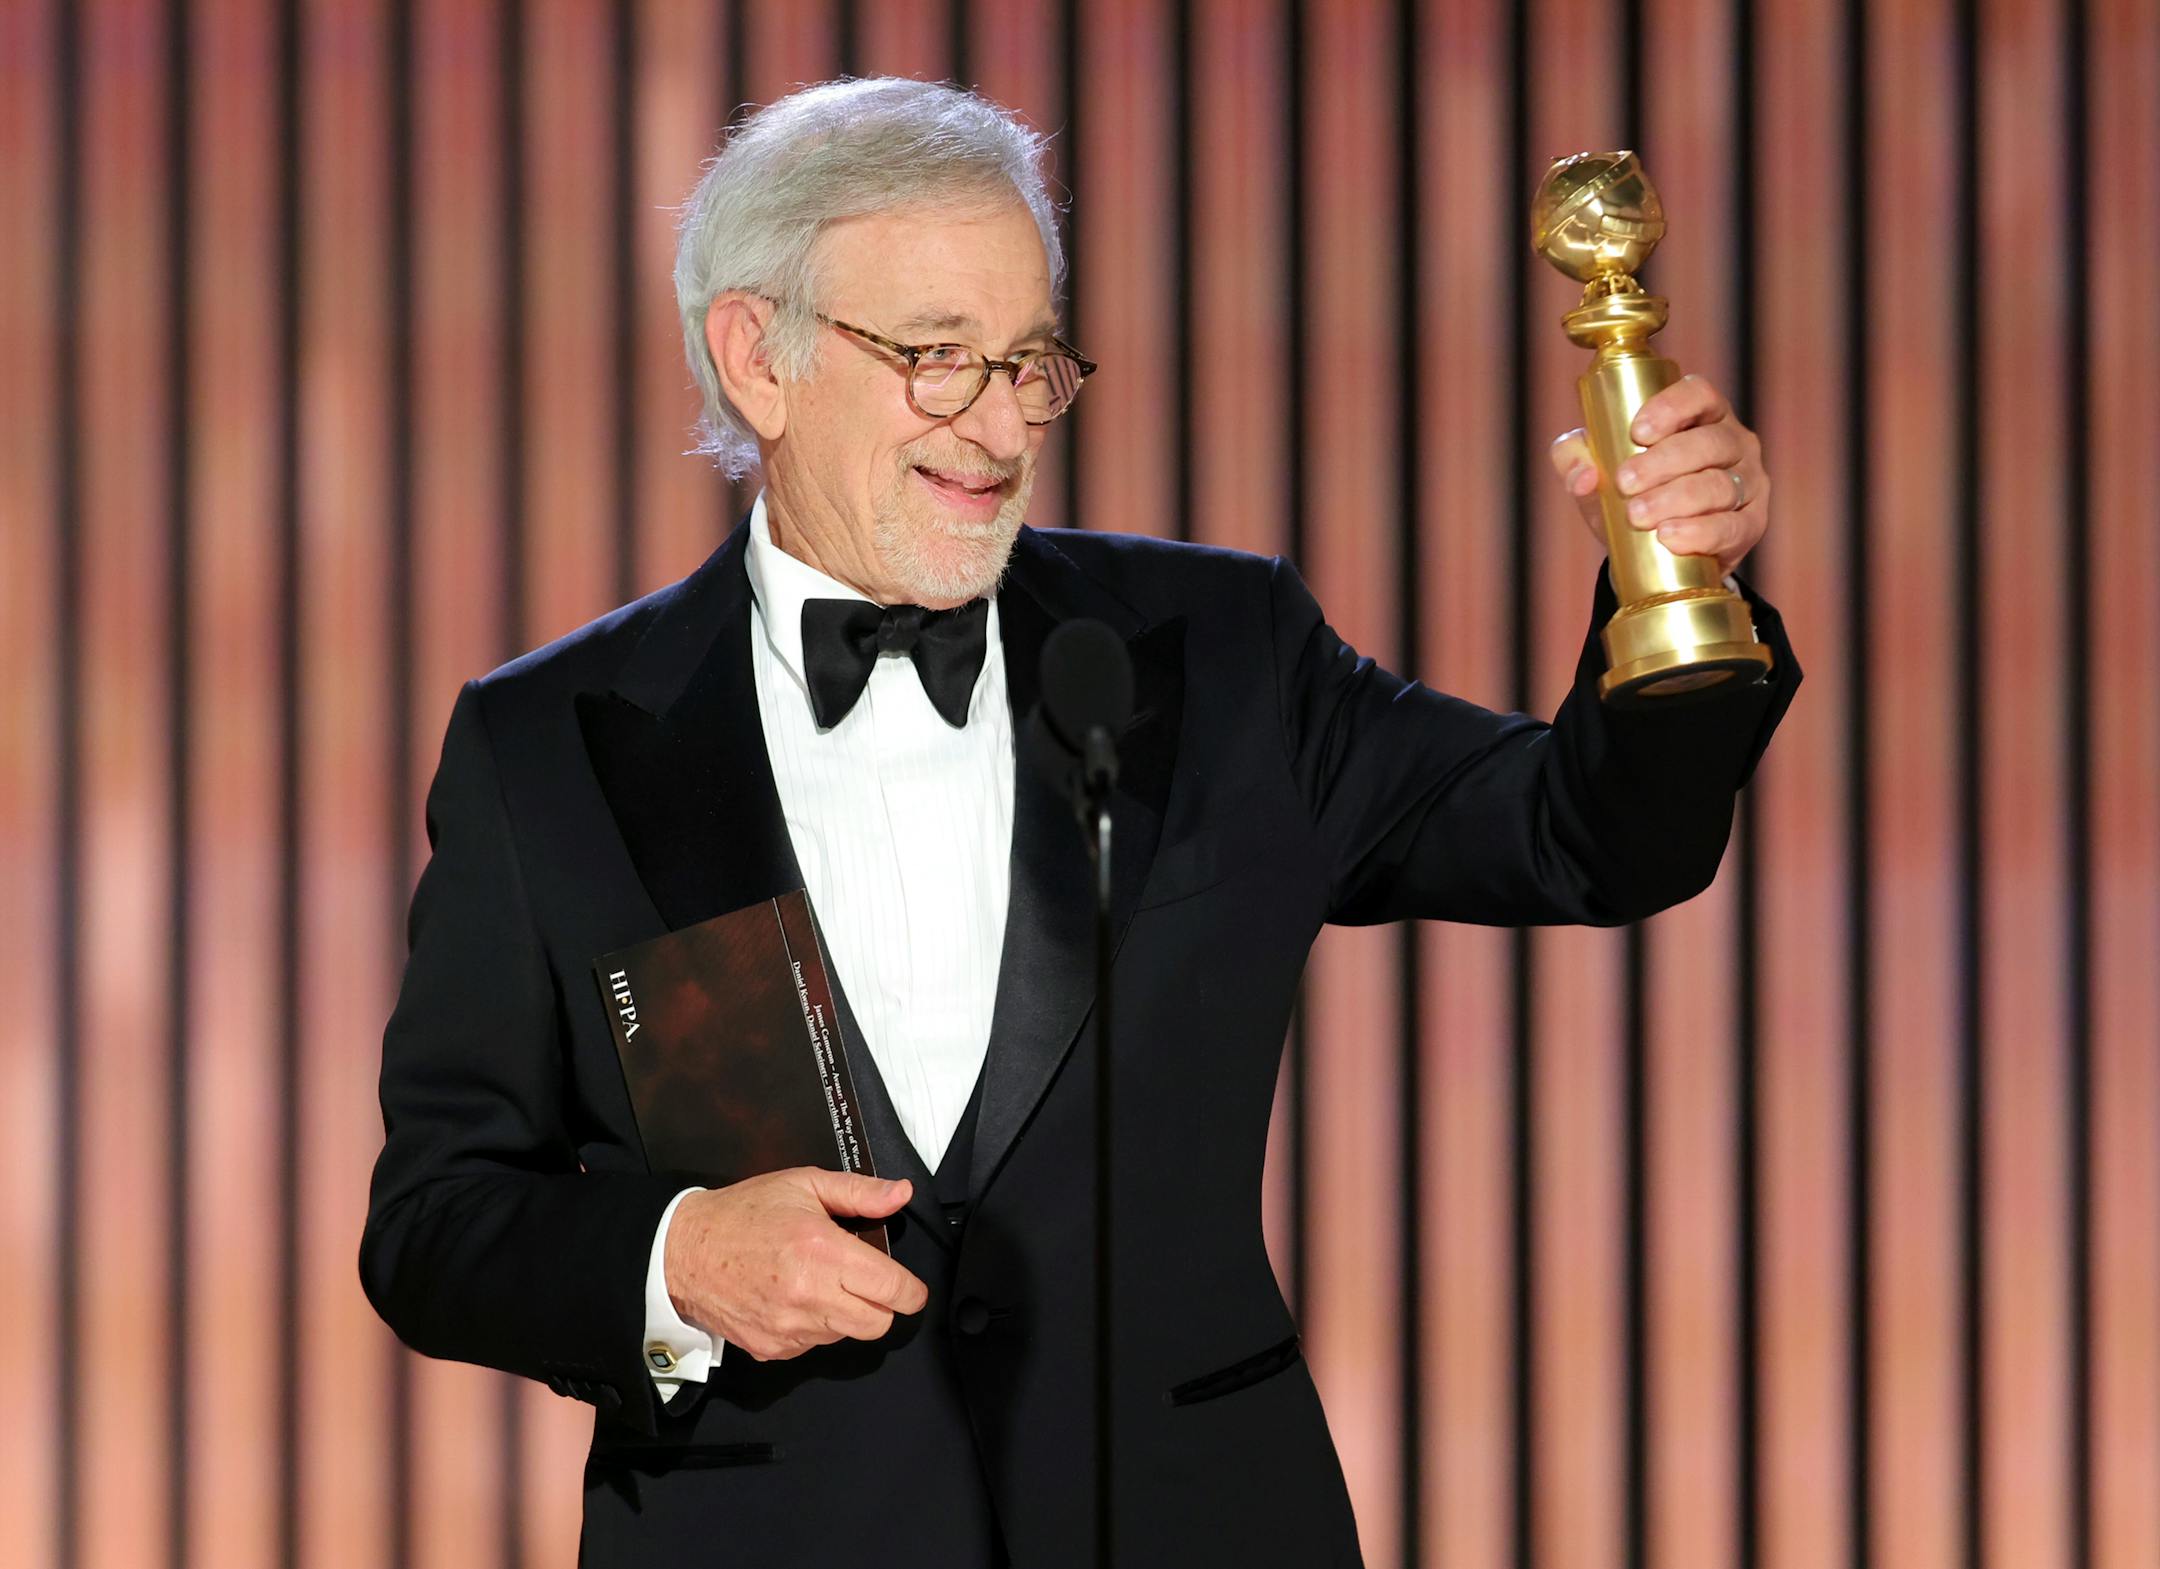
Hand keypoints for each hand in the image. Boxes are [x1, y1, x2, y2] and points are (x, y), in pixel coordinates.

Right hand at [663, 1168, 927, 1360]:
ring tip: (821, 1283)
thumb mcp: (804, 1185)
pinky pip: (813, 1345)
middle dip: (882, 1305)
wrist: (683, 1252)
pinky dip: (815, 1327)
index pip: (892, 1290)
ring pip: (846, 1336)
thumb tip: (902, 1194)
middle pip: (878, 1324)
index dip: (911, 1291)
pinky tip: (795, 1299)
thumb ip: (859, 1192)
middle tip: (865, 1282)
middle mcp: (810, 1297)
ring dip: (846, 1315)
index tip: (910, 1288)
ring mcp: (789, 1328)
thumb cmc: (745, 1213)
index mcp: (824, 1252)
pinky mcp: (772, 1348)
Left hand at [1547, 373, 1769, 576]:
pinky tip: (1670, 536)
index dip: (1671, 408)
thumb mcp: (1597, 470)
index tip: (1638, 432)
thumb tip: (1583, 475)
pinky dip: (1700, 532)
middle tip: (1625, 483)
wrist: (1653, 554)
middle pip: (1709, 443)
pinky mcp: (1751, 524)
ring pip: (1719, 485)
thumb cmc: (1629, 494)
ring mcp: (1748, 482)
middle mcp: (1733, 442)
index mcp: (1701, 415)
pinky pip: (1733, 526)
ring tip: (1638, 515)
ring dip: (1676, 499)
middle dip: (1664, 462)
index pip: (1698, 395)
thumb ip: (1573, 459)